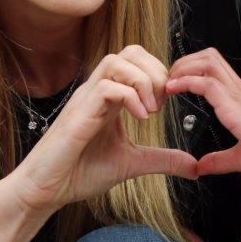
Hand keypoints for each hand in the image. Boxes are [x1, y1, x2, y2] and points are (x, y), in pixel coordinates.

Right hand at [8, 45, 196, 215]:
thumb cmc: (80, 173)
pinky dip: (129, 97)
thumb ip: (161, 160)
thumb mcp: (131, 164)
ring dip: (143, 80)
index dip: (160, 73)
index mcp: (111, 97)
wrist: (47, 190)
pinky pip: (106, 87)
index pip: (138, 60)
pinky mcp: (78, 114)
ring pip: (116, 61)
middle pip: (130, 51)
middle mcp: (98, 91)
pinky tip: (139, 119)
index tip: (168, 103)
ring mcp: (87, 99)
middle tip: (162, 103)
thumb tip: (194, 167)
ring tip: (151, 110)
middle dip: (156, 70)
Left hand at [166, 47, 240, 184]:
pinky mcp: (235, 106)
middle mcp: (239, 92)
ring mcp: (238, 96)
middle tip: (168, 79)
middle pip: (209, 57)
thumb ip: (219, 159)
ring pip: (208, 62)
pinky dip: (186, 82)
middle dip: (185, 62)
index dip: (192, 69)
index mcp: (240, 99)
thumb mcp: (239, 158)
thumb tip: (201, 166)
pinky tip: (172, 89)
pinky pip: (207, 83)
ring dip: (184, 68)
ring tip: (168, 82)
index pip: (215, 68)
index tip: (174, 82)